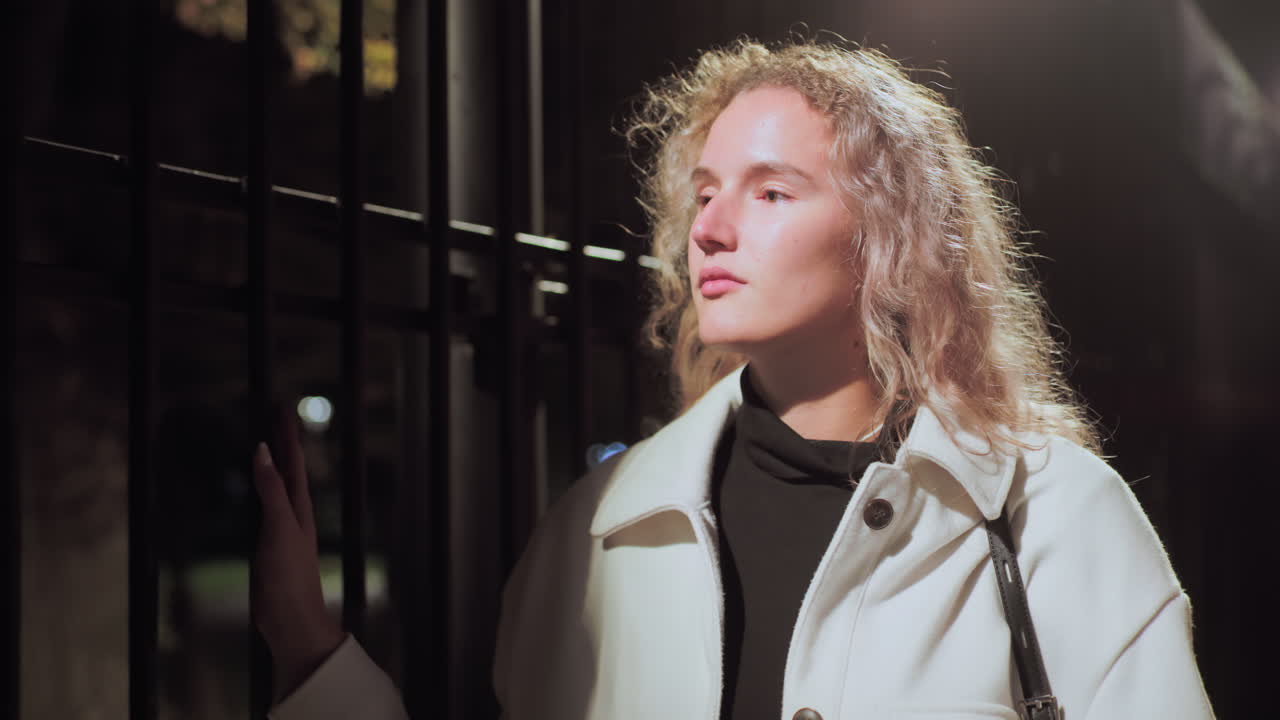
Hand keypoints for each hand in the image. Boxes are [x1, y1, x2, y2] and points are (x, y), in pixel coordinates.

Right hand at [251, 410, 344, 699]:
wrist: (289, 618)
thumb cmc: (289, 574)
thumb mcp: (279, 526)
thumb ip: (271, 489)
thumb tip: (263, 451)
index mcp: (300, 506)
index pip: (294, 461)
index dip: (287, 435)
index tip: (282, 408)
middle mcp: (294, 513)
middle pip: (288, 470)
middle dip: (282, 444)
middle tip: (274, 417)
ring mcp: (282, 529)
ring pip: (277, 488)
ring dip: (272, 466)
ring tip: (265, 445)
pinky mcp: (268, 545)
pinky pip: (263, 509)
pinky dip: (258, 493)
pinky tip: (251, 494)